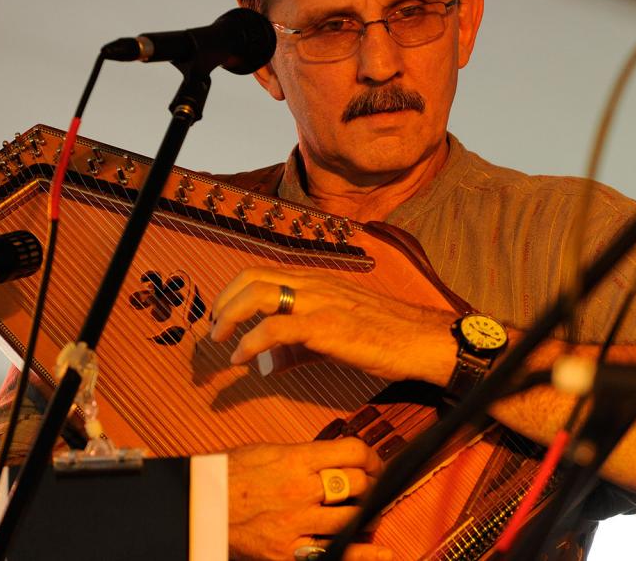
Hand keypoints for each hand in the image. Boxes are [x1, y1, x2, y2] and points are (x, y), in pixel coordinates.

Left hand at [209, 267, 459, 384]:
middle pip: (251, 278)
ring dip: (228, 318)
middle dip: (222, 304)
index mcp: (317, 282)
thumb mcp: (337, 334)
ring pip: (257, 295)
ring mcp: (321, 303)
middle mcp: (315, 285)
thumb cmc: (386, 337)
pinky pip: (275, 328)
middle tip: (212, 333)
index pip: (261, 274)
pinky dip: (249, 343)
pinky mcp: (327, 327)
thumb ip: (300, 346)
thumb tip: (270, 361)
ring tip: (220, 343)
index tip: (221, 320)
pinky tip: (240, 359)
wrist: (422, 341)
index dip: (232, 294)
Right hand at [227, 439, 389, 560]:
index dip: (371, 456)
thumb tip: (332, 456)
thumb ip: (303, 454)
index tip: (373, 462)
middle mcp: (302, 490)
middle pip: (357, 483)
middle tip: (372, 486)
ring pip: (352, 517)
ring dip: (367, 513)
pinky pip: (334, 552)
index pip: (352, 452)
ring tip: (371, 511)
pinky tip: (382, 553)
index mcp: (296, 459)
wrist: (198, 507)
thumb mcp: (267, 451)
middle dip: (370, 484)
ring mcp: (297, 523)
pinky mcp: (289, 552)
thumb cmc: (228, 475)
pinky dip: (362, 554)